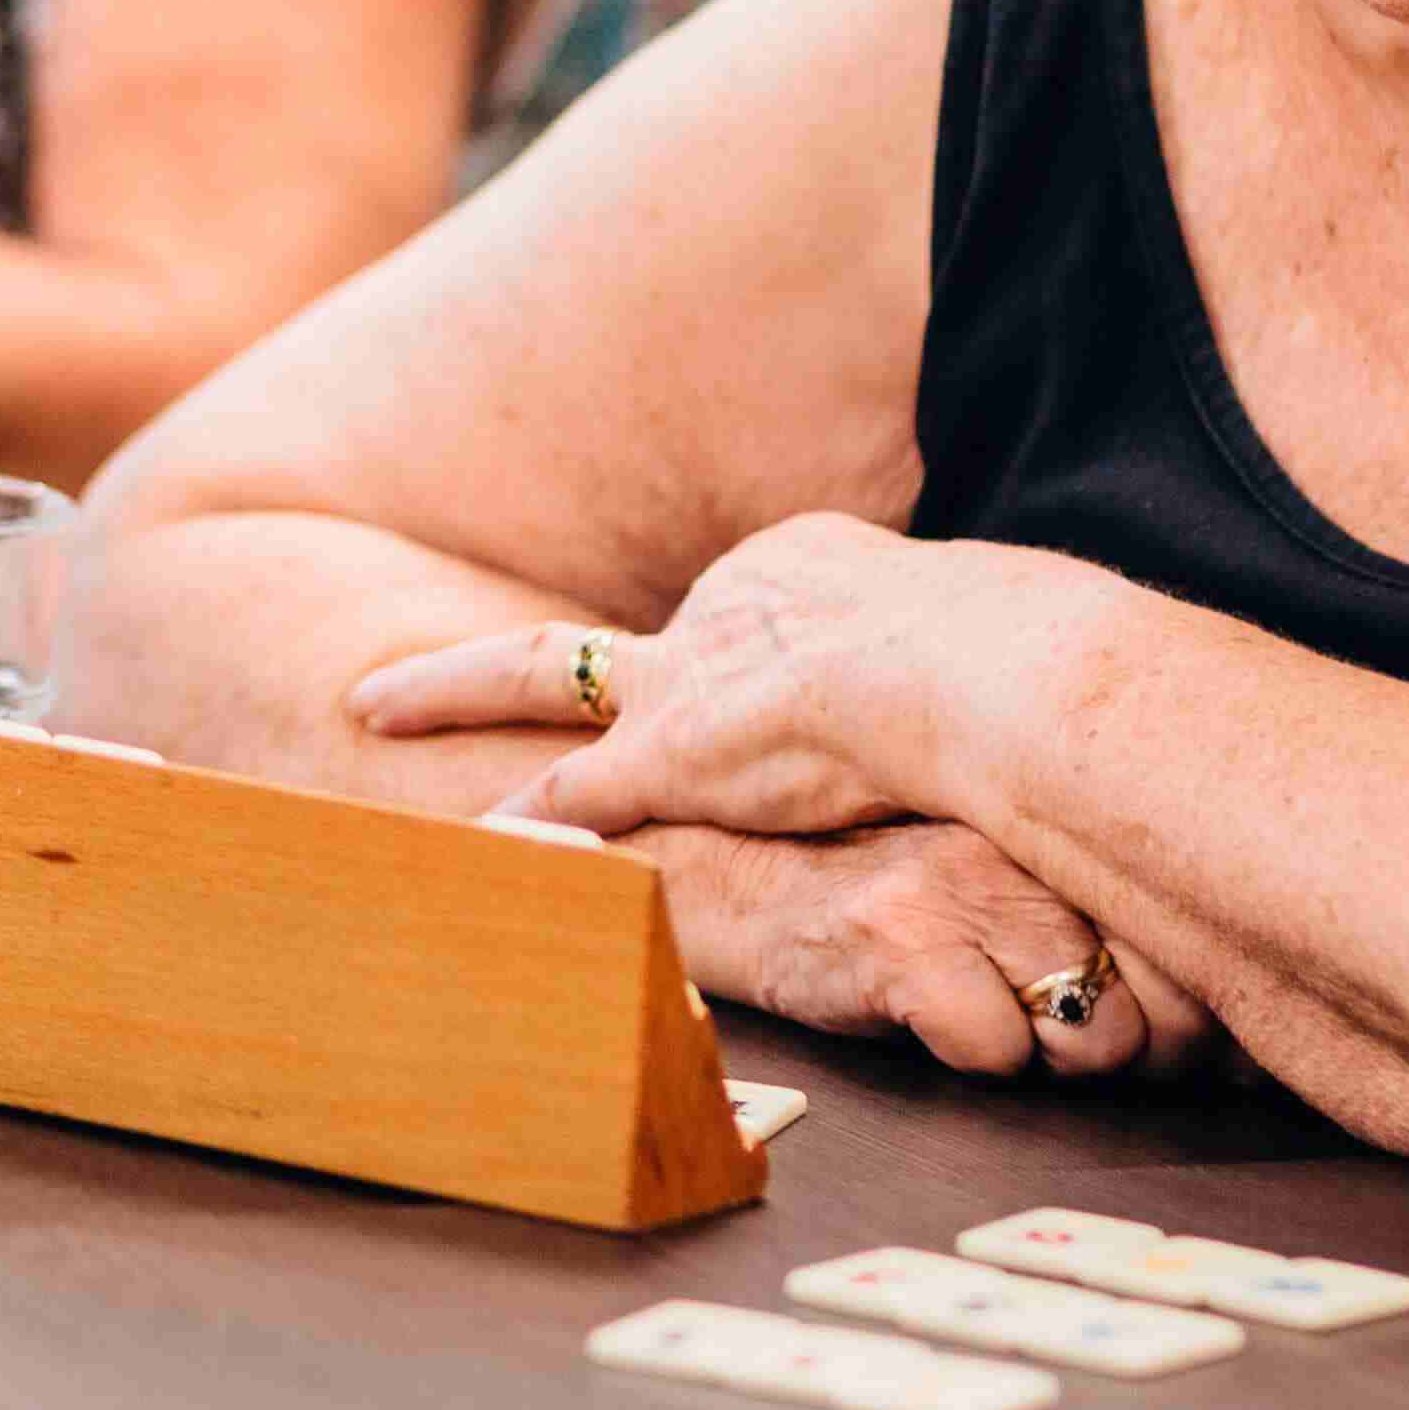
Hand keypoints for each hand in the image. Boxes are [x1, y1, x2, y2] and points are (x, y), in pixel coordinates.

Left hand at [357, 513, 1083, 844]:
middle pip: (610, 638)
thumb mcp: (994, 637)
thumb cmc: (1017, 661)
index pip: (744, 615)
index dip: (724, 656)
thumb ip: (979, 675)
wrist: (978, 669)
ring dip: (452, 689)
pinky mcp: (674, 755)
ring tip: (369, 706)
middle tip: (405, 671)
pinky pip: (579, 791)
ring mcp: (691, 680)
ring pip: (542, 674)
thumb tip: (1039, 698)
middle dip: (509, 659)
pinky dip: (525, 819)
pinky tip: (466, 841)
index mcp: (809, 568)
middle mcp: (729, 607)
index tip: (715, 688)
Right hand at [628, 818, 1204, 1080]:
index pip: (1200, 941)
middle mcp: (1034, 840)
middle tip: (1060, 1029)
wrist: (737, 876)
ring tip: (986, 1008)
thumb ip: (1119, 927)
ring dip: (1051, 1056)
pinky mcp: (902, 935)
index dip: (1200, 1022)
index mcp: (1072, 821)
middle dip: (1133, 1052)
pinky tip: (924, 1011)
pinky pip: (996, 1052)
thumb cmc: (897, 898)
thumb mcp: (1021, 889)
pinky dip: (971, 1055)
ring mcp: (969, 884)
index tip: (1174, 1037)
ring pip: (1094, 1037)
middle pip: (1169, 1006)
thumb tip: (1250, 1039)